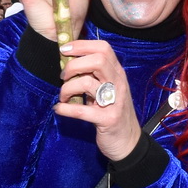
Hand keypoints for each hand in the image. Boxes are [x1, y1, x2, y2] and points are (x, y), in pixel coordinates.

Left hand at [53, 38, 139, 160]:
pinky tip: (59, 109)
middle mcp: (118, 84)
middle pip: (98, 60)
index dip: (82, 45)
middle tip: (64, 77)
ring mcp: (115, 102)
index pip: (103, 48)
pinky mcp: (108, 119)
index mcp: (117, 73)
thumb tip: (70, 61)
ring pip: (87, 83)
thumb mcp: (108, 90)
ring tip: (63, 97)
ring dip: (67, 88)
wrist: (128, 142)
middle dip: (74, 65)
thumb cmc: (112, 112)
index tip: (65, 50)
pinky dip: (66, 109)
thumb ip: (95, 75)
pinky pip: (82, 110)